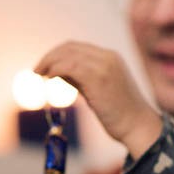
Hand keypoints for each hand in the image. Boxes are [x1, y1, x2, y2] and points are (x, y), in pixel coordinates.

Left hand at [34, 41, 161, 158]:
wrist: (138, 126)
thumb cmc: (118, 114)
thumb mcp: (96, 91)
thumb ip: (79, 80)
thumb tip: (58, 74)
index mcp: (109, 57)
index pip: (76, 47)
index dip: (56, 55)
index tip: (43, 68)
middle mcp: (108, 57)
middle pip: (69, 47)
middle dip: (49, 57)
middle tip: (36, 71)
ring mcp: (104, 65)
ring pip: (68, 54)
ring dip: (48, 63)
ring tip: (39, 76)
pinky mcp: (99, 77)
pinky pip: (70, 66)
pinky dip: (55, 70)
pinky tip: (49, 79)